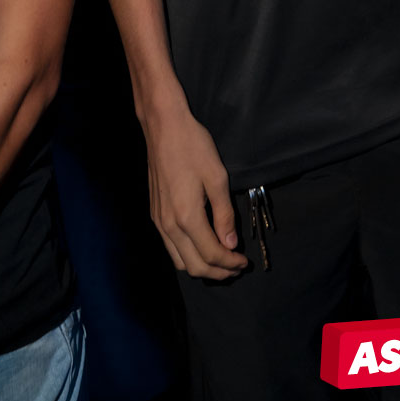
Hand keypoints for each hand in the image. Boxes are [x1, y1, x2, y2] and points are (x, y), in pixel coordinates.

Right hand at [142, 97, 246, 279]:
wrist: (163, 128)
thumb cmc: (194, 147)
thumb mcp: (217, 178)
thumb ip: (224, 215)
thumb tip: (231, 244)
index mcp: (187, 217)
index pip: (211, 255)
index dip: (230, 263)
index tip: (244, 261)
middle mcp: (169, 226)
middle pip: (194, 266)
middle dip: (218, 272)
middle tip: (236, 266)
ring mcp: (159, 222)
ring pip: (179, 261)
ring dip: (202, 267)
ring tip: (222, 260)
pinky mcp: (155, 215)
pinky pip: (171, 248)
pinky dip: (188, 255)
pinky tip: (202, 245)